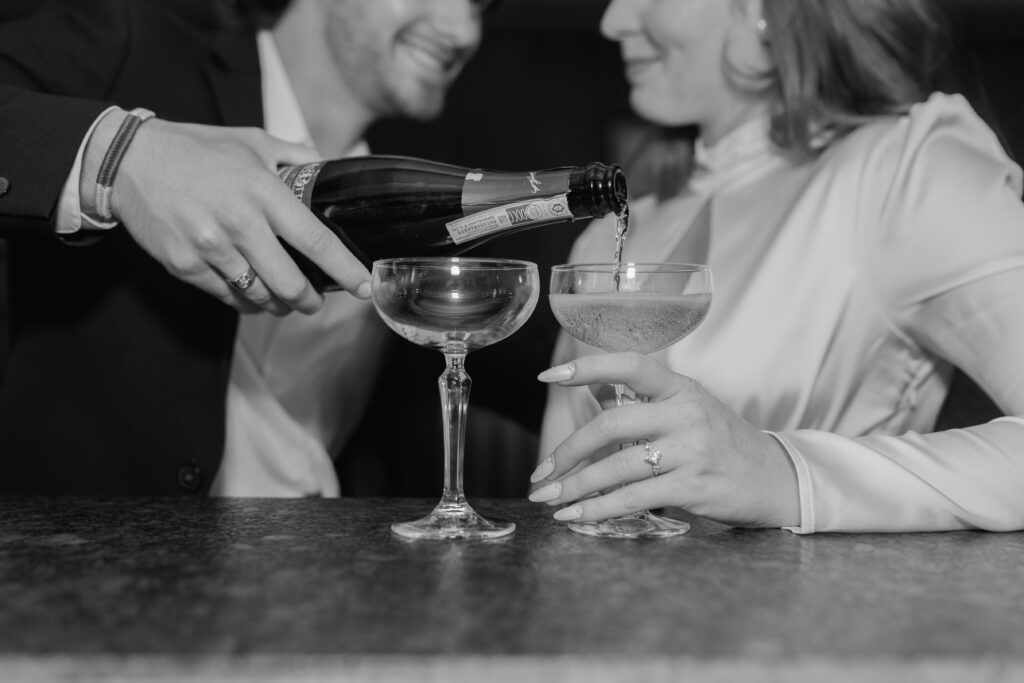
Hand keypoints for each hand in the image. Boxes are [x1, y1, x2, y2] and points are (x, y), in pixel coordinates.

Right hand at [96, 116, 369, 313]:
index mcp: (262, 192)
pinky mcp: (185, 266)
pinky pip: (228, 297)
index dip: (345, 270)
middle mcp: (239, 224)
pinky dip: (246, 301)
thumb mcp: (251, 140)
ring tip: (285, 299)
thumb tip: (328, 164)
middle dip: (310, 301)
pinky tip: (252, 294)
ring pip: (259, 297)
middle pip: (290, 283)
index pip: (316, 241)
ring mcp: (210, 248)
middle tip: (317, 302)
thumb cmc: (195, 149)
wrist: (127, 161)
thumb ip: (294, 155)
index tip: (364, 286)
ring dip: (278, 304)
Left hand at [531, 352, 799, 527]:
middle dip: (568, 451)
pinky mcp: (693, 488)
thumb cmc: (721, 442)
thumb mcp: (689, 409)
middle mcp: (685, 414)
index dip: (586, 367)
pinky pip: (634, 499)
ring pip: (618, 468)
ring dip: (575, 486)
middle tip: (542, 471)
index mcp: (680, 388)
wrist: (774, 478)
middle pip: (611, 425)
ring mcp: (691, 452)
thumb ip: (644, 405)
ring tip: (547, 498)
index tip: (547, 376)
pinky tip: (575, 516)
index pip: (629, 364)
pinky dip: (598, 509)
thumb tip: (586, 399)